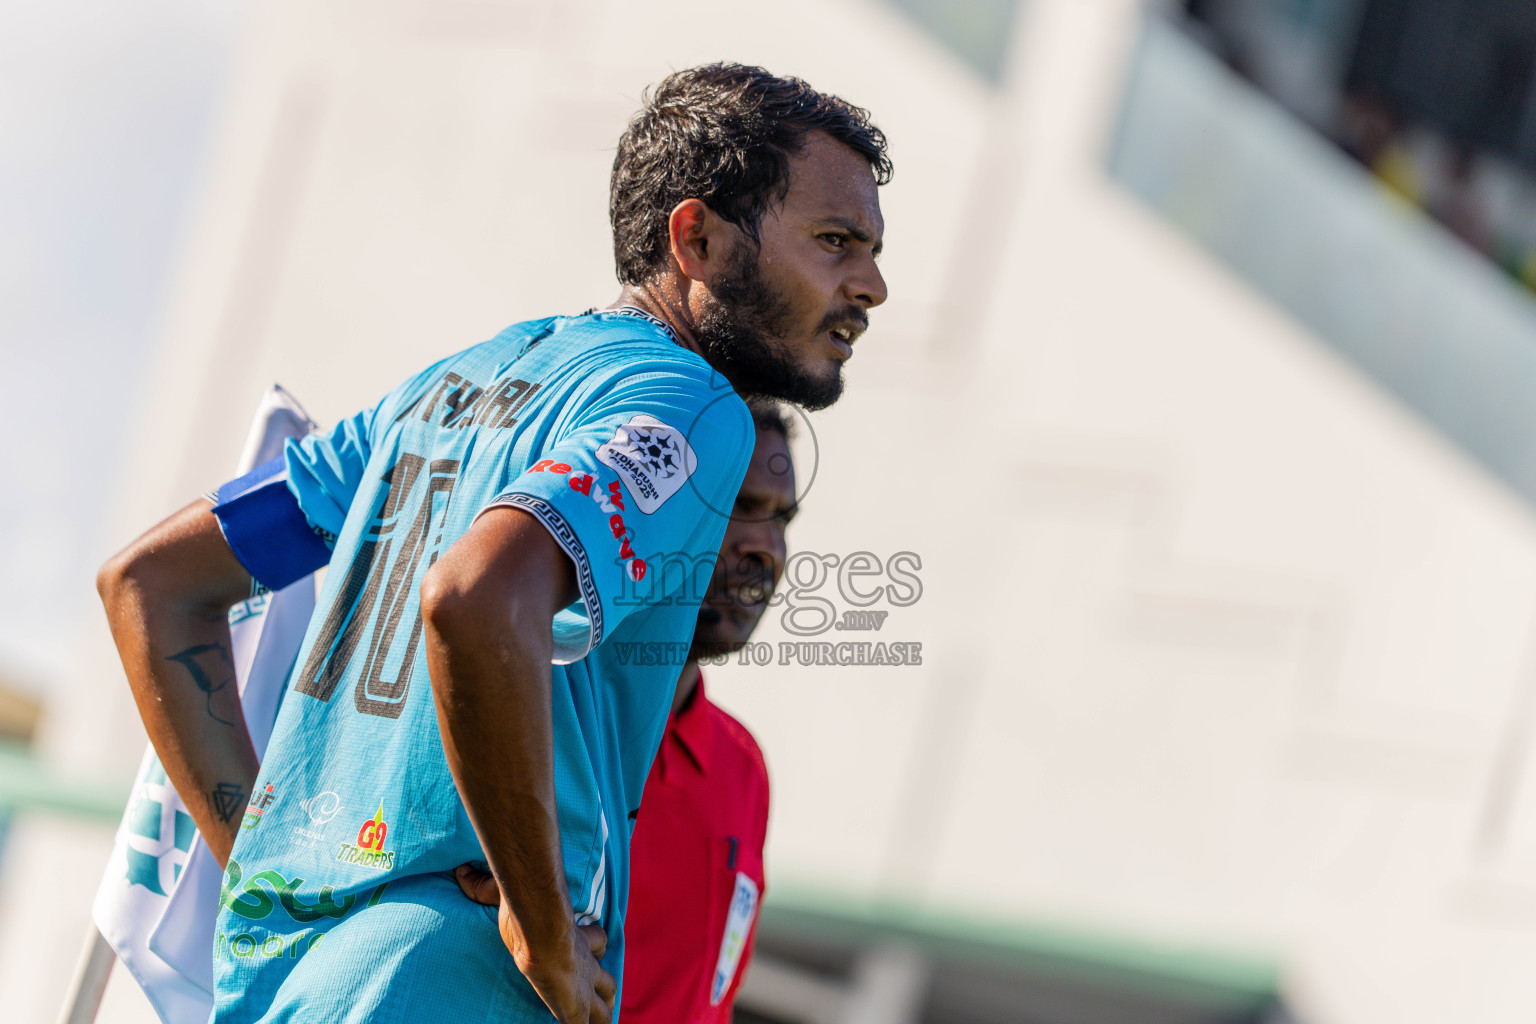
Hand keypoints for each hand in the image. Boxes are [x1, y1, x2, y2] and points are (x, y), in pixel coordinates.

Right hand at [455, 863, 615, 1022]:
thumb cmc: (527, 912)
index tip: (590, 941)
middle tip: (603, 997)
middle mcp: (586, 965)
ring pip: (604, 1012)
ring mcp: (583, 990)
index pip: (598, 940)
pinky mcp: (574, 1009)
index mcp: (577, 940)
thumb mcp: (504, 894)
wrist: (542, 930)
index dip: (595, 942)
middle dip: (605, 990)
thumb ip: (485, 886)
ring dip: (601, 1016)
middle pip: (608, 982)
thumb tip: (462, 872)